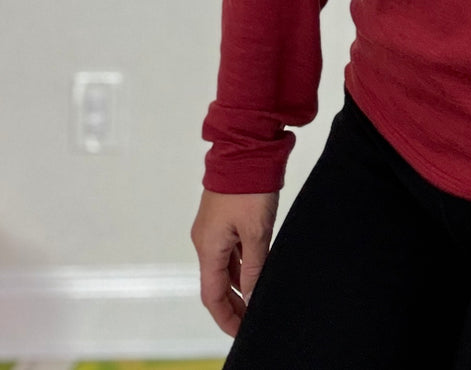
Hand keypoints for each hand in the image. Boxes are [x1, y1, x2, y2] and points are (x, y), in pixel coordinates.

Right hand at [191, 188, 280, 336]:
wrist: (245, 147)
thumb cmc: (249, 186)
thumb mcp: (257, 231)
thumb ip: (254, 267)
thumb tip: (252, 297)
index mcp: (208, 246)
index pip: (212, 295)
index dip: (226, 317)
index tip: (241, 332)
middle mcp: (205, 240)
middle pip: (216, 283)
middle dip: (233, 305)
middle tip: (251, 321)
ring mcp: (213, 228)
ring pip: (224, 266)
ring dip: (238, 285)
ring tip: (256, 300)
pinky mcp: (223, 217)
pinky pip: (229, 250)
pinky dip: (240, 265)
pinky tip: (255, 271)